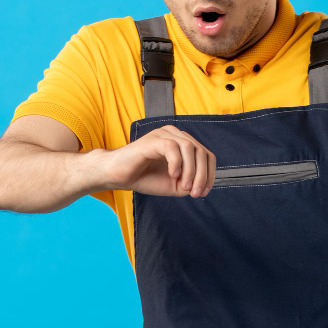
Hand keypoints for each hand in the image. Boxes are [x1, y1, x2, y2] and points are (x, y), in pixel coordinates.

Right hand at [101, 124, 215, 197]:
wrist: (118, 176)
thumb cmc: (144, 177)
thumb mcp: (173, 184)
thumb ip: (189, 183)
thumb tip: (202, 186)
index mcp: (182, 143)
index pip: (205, 154)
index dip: (210, 173)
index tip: (204, 191)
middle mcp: (175, 135)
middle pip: (200, 151)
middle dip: (202, 175)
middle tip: (194, 193)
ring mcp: (164, 135)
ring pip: (189, 147)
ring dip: (191, 171)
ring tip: (183, 186)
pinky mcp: (153, 139)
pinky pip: (172, 147)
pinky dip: (177, 163)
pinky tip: (173, 175)